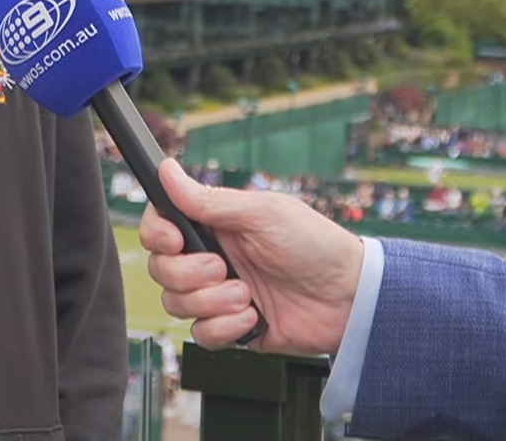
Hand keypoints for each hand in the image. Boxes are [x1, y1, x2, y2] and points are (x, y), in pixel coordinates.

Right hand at [140, 159, 363, 355]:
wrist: (348, 297)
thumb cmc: (313, 244)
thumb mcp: (261, 213)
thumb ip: (209, 200)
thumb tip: (166, 169)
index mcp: (215, 225)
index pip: (160, 226)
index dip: (157, 234)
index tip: (176, 239)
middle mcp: (211, 257)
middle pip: (160, 269)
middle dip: (188, 273)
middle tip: (224, 267)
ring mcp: (218, 294)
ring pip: (176, 304)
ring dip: (211, 301)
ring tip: (247, 295)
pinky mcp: (231, 327)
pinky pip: (201, 335)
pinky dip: (224, 327)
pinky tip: (253, 317)